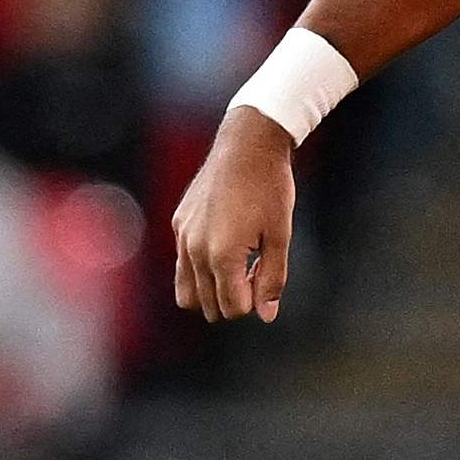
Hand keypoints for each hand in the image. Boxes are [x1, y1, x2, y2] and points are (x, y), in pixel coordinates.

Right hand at [170, 109, 297, 322]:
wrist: (247, 144)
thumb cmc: (270, 187)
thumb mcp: (280, 235)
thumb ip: (272, 278)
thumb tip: (265, 315)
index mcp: (222, 255)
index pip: (232, 308)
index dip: (254, 302)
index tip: (265, 275)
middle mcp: (196, 249)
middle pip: (208, 306)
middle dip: (234, 300)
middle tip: (254, 270)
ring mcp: (183, 237)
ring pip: (187, 292)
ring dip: (212, 291)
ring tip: (236, 268)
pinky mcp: (179, 224)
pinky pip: (183, 265)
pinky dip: (201, 269)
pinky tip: (224, 246)